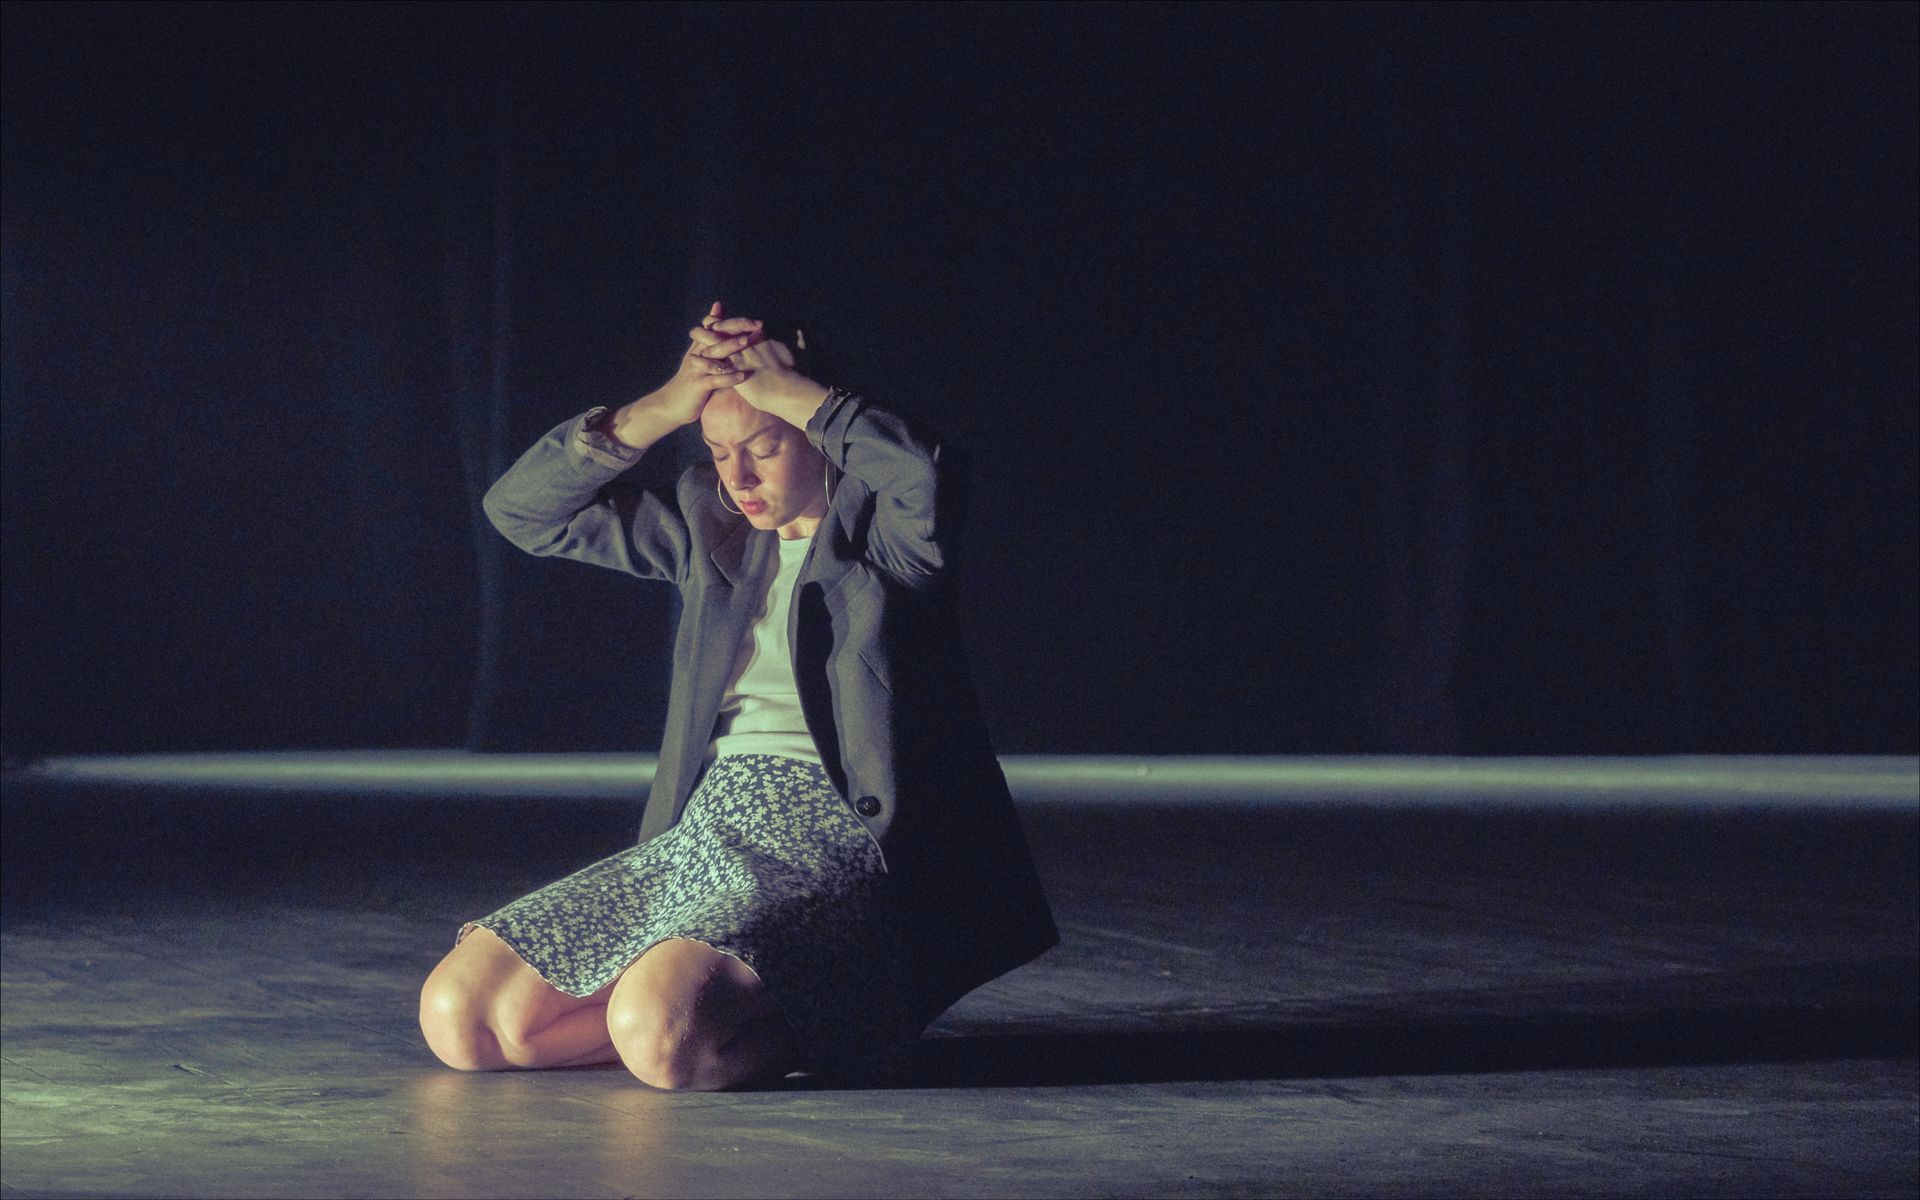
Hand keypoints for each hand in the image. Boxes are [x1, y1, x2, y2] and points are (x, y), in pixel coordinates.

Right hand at [652, 301, 762, 424]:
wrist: (671, 404)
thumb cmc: (692, 380)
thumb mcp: (700, 358)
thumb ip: (711, 339)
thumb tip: (720, 311)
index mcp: (699, 346)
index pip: (713, 325)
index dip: (733, 321)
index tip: (756, 322)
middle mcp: (697, 353)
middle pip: (714, 334)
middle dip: (735, 327)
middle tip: (756, 325)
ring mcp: (696, 369)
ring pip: (713, 354)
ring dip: (730, 346)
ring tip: (747, 341)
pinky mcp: (697, 385)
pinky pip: (714, 380)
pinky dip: (728, 377)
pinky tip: (742, 376)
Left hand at [687, 311, 822, 413]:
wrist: (789, 391)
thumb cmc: (793, 375)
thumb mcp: (793, 353)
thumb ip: (795, 341)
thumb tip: (802, 332)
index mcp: (758, 338)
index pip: (738, 325)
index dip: (726, 322)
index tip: (717, 321)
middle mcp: (747, 344)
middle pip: (724, 329)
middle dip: (711, 326)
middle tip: (701, 326)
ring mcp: (740, 357)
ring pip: (716, 343)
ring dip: (703, 339)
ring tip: (692, 337)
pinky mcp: (735, 371)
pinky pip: (715, 364)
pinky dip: (704, 362)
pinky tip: (693, 360)